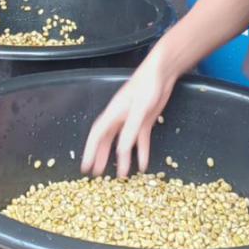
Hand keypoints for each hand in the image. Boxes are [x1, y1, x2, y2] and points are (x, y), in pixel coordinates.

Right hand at [81, 55, 176, 179]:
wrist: (162, 73)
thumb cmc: (148, 85)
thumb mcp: (140, 108)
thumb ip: (130, 129)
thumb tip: (121, 150)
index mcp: (113, 113)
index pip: (97, 135)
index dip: (90, 150)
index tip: (85, 165)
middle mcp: (120, 117)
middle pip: (107, 141)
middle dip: (101, 157)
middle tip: (97, 173)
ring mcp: (132, 120)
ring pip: (123, 143)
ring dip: (122, 158)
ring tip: (121, 175)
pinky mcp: (145, 121)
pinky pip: (141, 140)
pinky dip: (141, 153)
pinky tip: (143, 165)